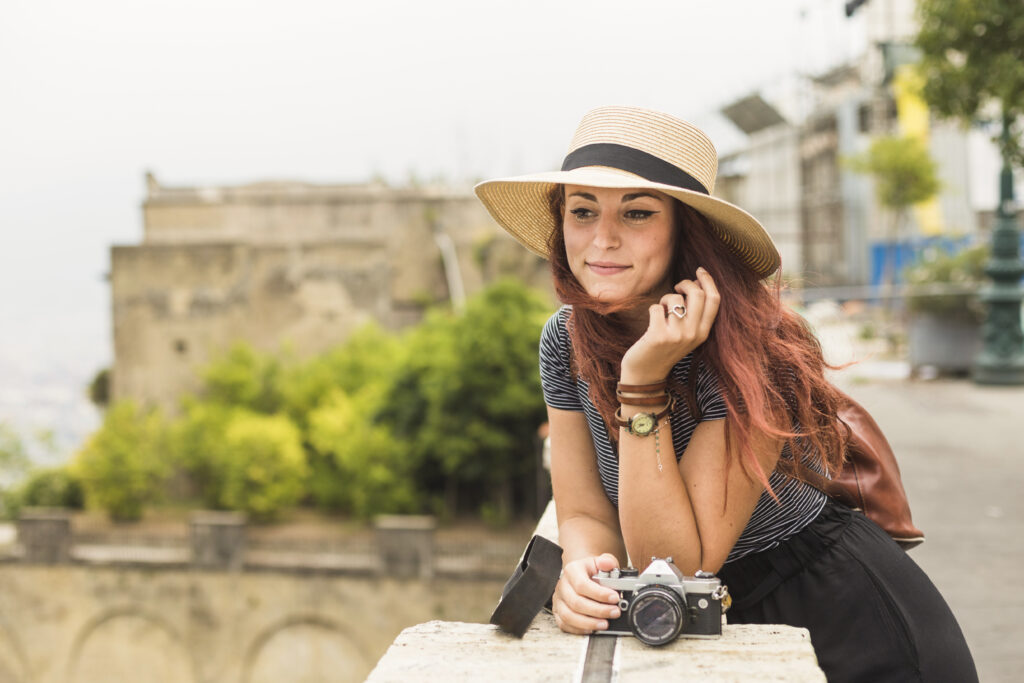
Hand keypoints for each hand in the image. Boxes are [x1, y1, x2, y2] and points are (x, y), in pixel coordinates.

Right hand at [552, 553, 622, 634]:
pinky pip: (564, 624)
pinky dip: (579, 629)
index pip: (582, 584)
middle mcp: (562, 585)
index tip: (615, 598)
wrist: (581, 575)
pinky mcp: (558, 612)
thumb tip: (608, 564)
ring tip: (605, 624)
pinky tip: (592, 628)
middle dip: (598, 610)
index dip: (599, 594)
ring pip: (569, 616)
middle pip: (576, 602)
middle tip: (615, 612)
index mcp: (571, 571)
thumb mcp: (600, 562)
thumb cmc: (591, 571)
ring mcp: (558, 600)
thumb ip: (607, 561)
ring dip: (589, 623)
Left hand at [620, 267, 720, 383]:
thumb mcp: (687, 334)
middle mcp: (693, 334)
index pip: (715, 300)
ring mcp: (676, 336)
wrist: (645, 373)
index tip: (699, 270)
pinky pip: (656, 307)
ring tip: (662, 310)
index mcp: (704, 332)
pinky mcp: (658, 336)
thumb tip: (698, 282)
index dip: (708, 281)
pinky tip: (652, 320)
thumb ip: (695, 313)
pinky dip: (653, 308)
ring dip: (666, 298)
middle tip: (676, 288)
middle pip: (698, 294)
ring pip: (675, 299)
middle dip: (685, 283)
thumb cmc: (664, 347)